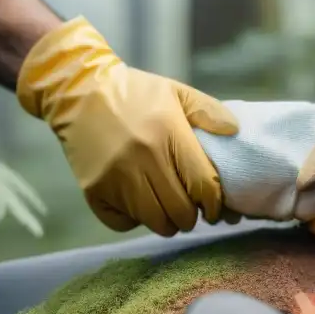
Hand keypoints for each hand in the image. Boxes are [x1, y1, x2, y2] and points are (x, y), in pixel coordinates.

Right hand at [17, 17, 238, 236]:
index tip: (215, 208)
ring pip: (154, 221)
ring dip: (165, 222)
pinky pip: (122, 223)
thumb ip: (208, 110)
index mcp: (168, 133)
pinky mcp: (94, 188)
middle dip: (191, 216)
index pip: (203, 186)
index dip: (215, 205)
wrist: (78, 91)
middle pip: (180, 211)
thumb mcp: (174, 91)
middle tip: (189, 209)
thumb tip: (236, 131)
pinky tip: (136, 205)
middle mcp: (143, 158)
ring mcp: (116, 176)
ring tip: (166, 209)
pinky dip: (133, 220)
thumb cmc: (134, 92)